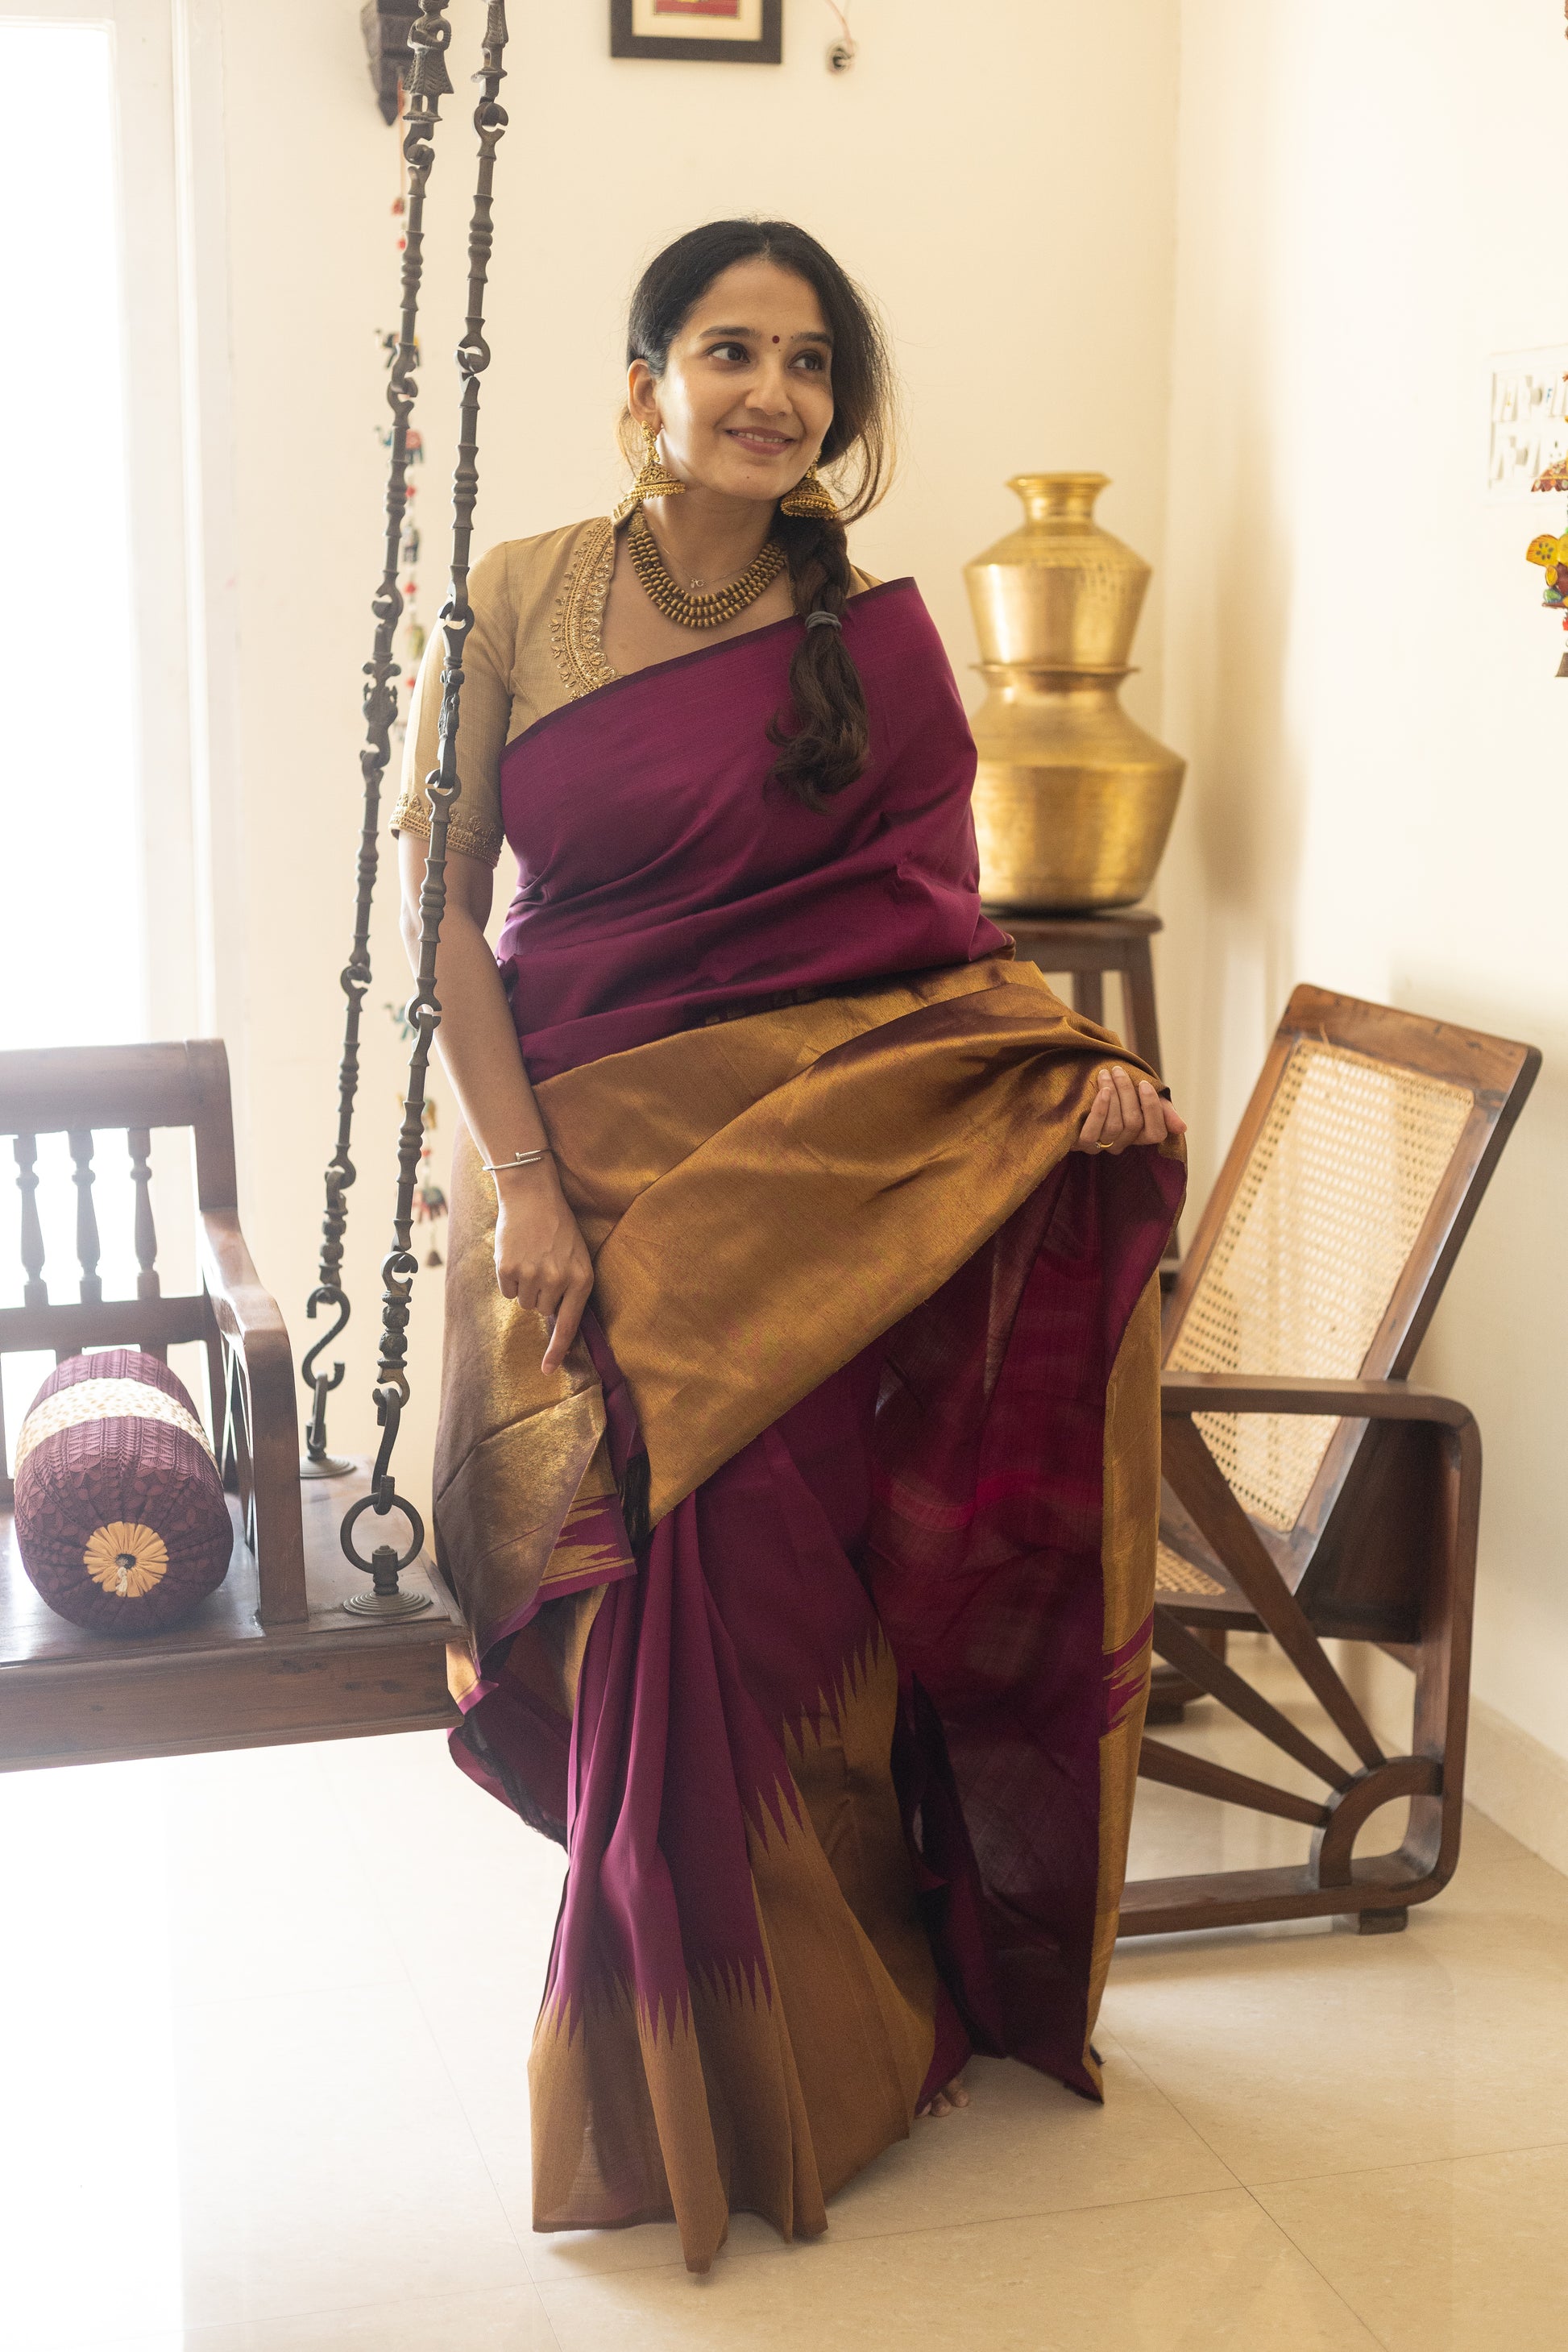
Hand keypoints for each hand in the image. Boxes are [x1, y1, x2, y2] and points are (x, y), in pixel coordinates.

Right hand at [493, 1163, 595, 1372]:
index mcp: (582, 1279)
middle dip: (541, 1296)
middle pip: (542, 1312)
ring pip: (524, 1304)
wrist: (533, 1195)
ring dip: (525, 1287)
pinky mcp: (509, 1268)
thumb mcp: (577, 1257)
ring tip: (531, 1258)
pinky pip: (507, 1291)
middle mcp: (559, 1279)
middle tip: (543, 1266)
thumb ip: (571, 1290)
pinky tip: (516, 1256)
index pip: (569, 1324)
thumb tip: (557, 1326)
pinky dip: (509, 1279)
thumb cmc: (558, 1228)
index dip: (557, 1350)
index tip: (548, 1371)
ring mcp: (533, 1274)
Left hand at [1074, 1064, 1188, 1155]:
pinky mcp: (1082, 1144)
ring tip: (1105, 1073)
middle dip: (1127, 1093)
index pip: (1156, 1133)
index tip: (1144, 1084)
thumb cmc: (1117, 1091)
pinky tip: (1102, 1091)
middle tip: (1118, 1070)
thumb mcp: (1142, 1096)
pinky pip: (1092, 1133)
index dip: (1153, 1109)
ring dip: (1112, 1094)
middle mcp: (1122, 1144)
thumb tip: (1183, 1128)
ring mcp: (1102, 1146)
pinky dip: (1100, 1109)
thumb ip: (1163, 1110)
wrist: (1084, 1086)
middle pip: (1133, 1123)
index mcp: (1139, 1136)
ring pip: (1115, 1126)